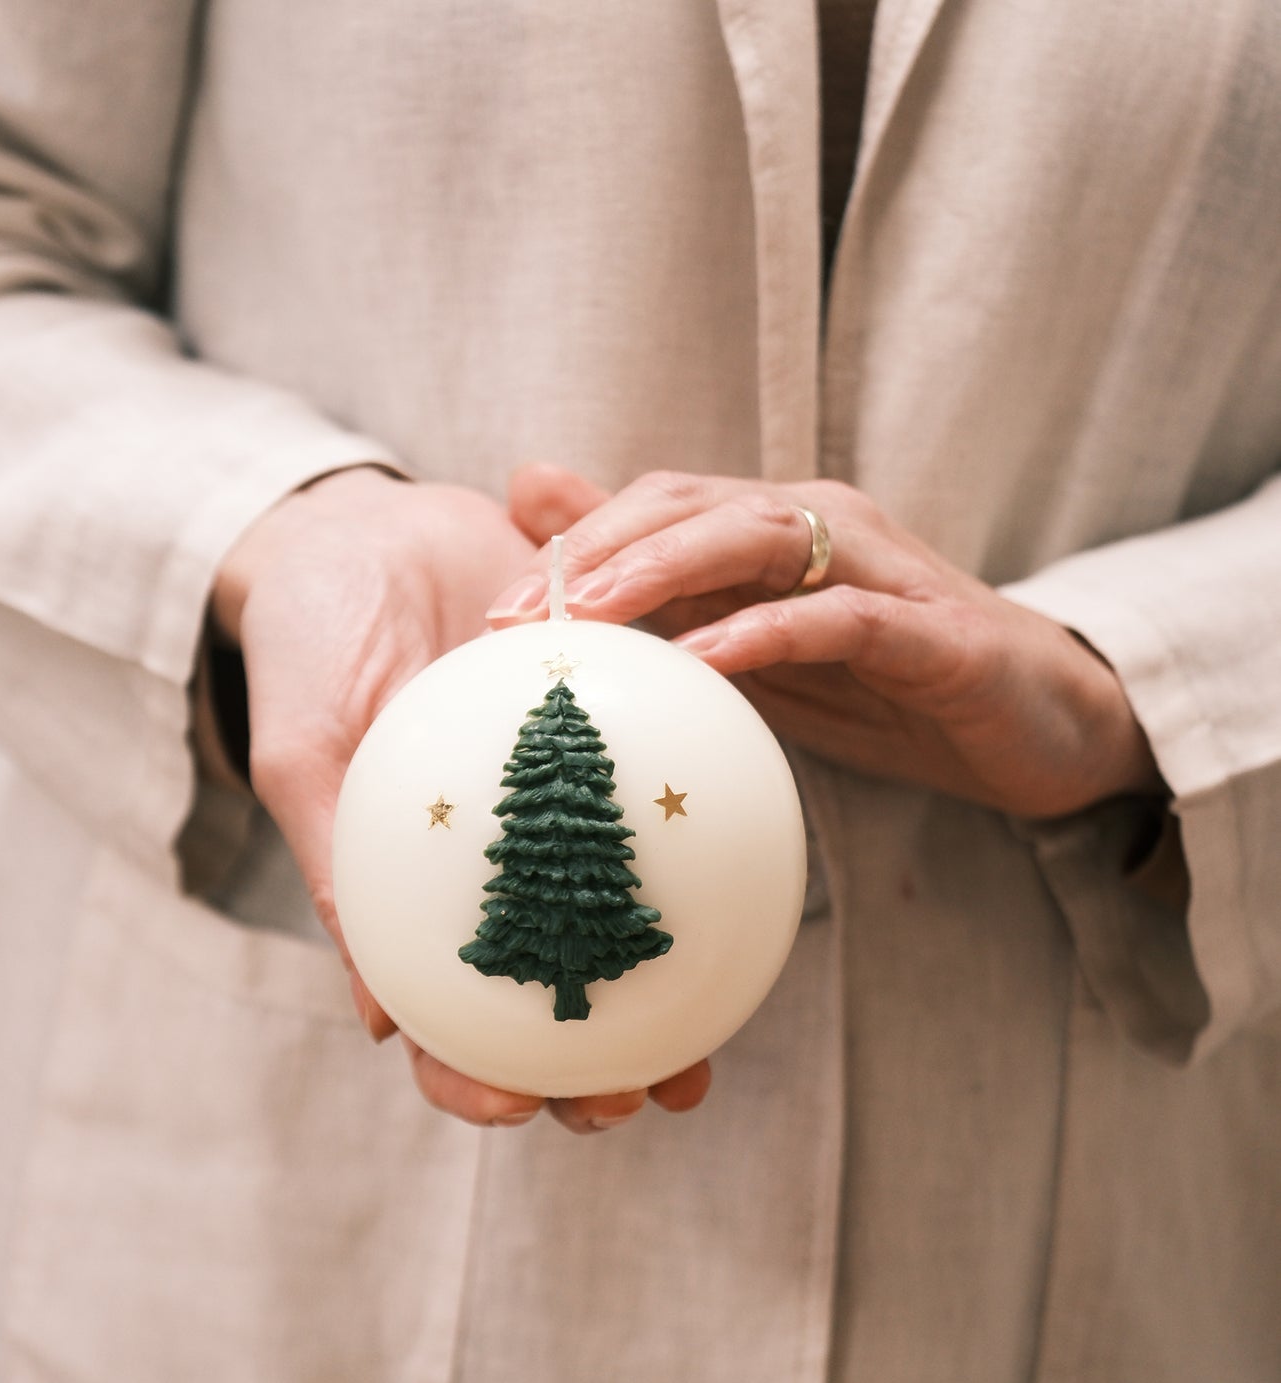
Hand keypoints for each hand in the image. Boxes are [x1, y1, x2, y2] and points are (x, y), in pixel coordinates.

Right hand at [212, 466, 710, 1131]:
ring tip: (709, 1046)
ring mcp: (552, 812)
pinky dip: (696, 852)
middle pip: (546, 994)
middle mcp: (491, 865)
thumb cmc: (309, 643)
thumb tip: (381, 1019)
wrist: (368, 530)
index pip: (438, 1013)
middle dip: (591, 1067)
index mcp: (409, 886)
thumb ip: (339, 868)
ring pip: (613, 928)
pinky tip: (744, 881)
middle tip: (639, 1095)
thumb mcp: (305, 752)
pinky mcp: (604, 742)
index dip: (471, 1074)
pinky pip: (656, 806)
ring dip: (662, 998)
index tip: (514, 1106)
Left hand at [490, 467, 1161, 818]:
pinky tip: (705, 659)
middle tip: (516, 614)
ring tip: (588, 613)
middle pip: (689, 504)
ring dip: (662, 569)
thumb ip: (680, 607)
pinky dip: (766, 629)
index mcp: (776, 530)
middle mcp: (823, 526)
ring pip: (756, 535)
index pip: (655, 507)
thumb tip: (572, 576)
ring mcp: (880, 569)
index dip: (571, 548)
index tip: (496, 616)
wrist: (1039, 725)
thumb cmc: (887, 687)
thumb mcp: (764, 652)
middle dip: (593, 552)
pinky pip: (840, 616)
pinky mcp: (931, 630)